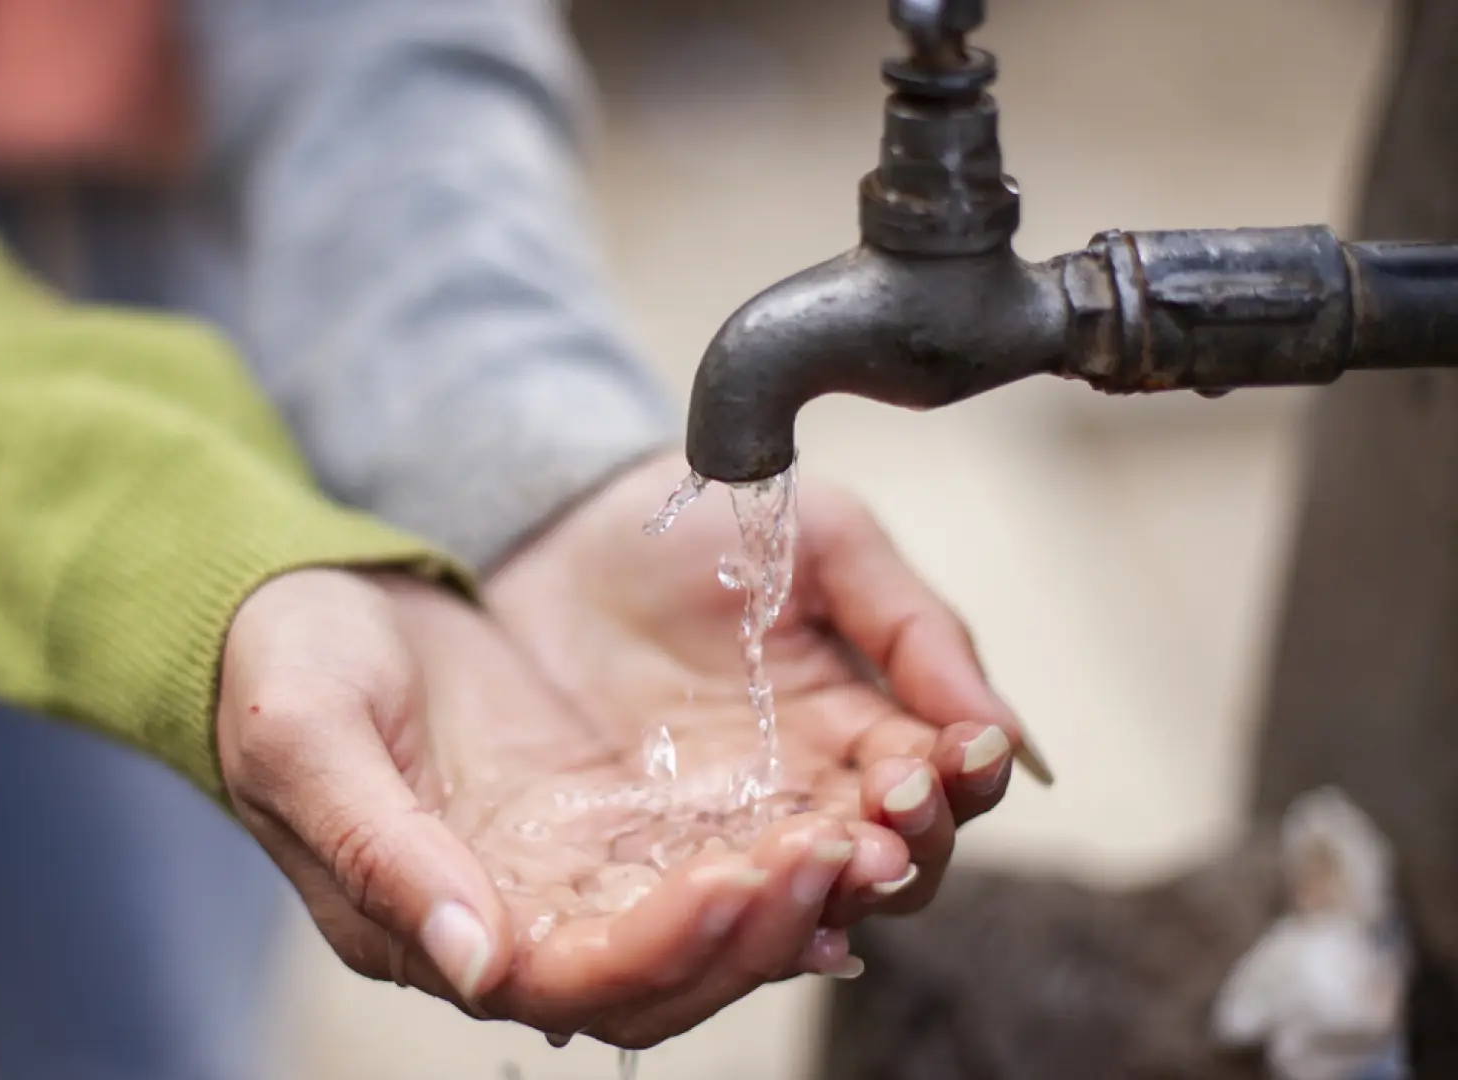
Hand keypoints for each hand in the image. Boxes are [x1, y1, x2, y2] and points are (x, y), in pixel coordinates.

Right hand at [216, 569, 885, 1048]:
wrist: (302, 602)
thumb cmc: (279, 669)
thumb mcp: (305, 740)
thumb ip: (381, 852)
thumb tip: (477, 965)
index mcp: (426, 923)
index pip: (569, 982)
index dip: (662, 948)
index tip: (739, 881)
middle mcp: (509, 922)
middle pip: (659, 978)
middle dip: (757, 929)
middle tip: (841, 853)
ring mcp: (563, 873)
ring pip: (697, 931)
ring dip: (784, 897)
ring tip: (866, 834)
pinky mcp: (603, 819)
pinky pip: (705, 858)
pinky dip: (774, 849)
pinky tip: (842, 813)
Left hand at [488, 451, 1046, 928]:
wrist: (560, 526)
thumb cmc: (699, 528)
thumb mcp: (823, 543)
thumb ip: (913, 628)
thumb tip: (1004, 732)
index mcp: (858, 730)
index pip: (936, 791)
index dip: (958, 785)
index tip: (953, 754)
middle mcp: (800, 801)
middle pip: (886, 869)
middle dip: (905, 848)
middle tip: (893, 807)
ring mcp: (718, 836)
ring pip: (801, 907)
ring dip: (830, 891)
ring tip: (833, 849)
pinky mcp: (632, 862)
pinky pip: (690, 920)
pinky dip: (727, 923)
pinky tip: (742, 895)